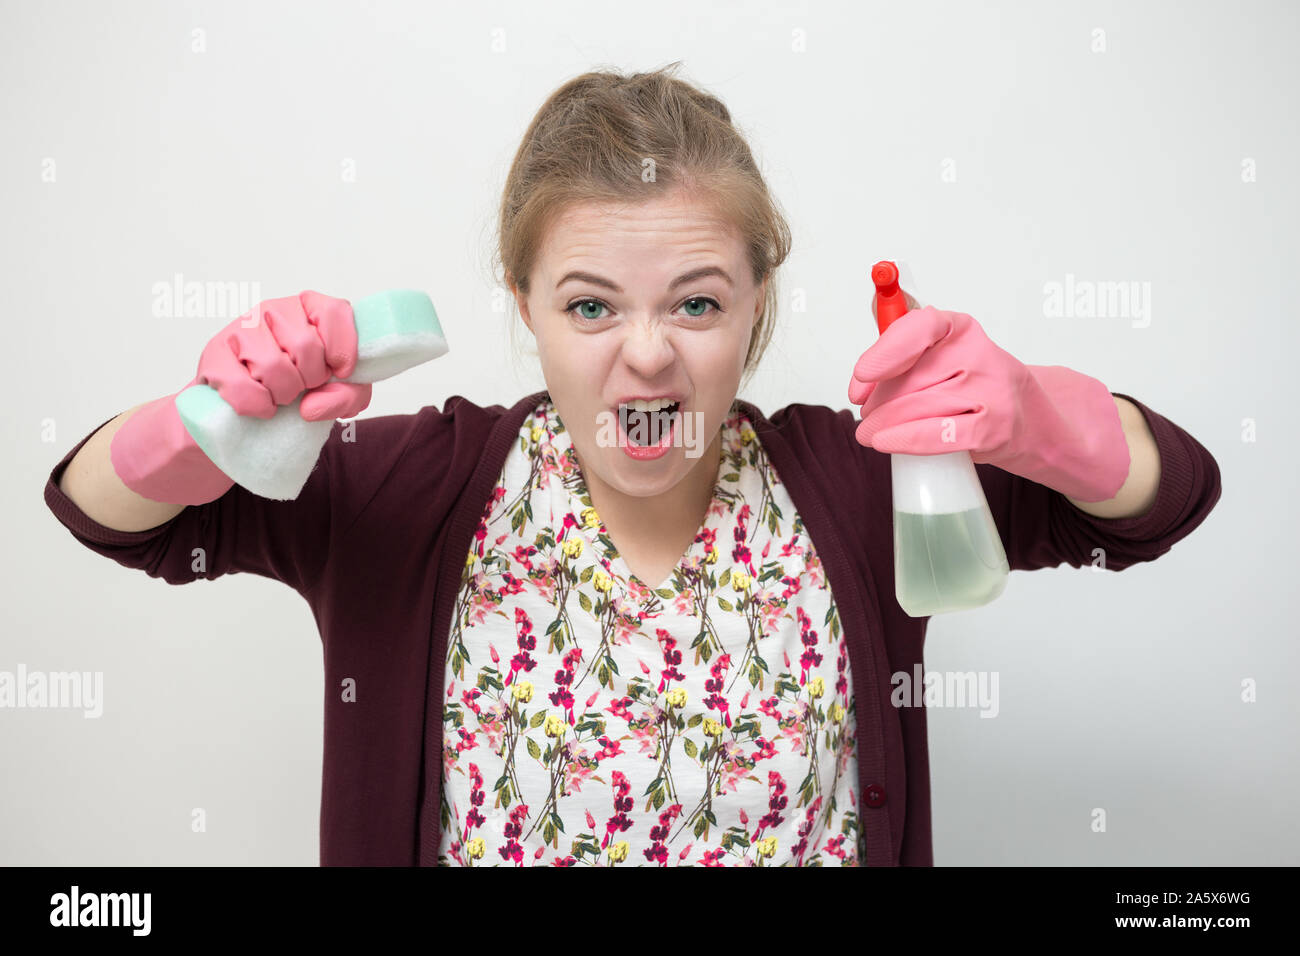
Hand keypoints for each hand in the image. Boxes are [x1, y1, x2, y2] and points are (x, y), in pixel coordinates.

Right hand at [110, 291, 371, 504]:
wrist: (249, 412)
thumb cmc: (300, 391)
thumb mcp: (339, 393)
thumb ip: (347, 395)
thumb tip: (311, 407)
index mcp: (308, 308)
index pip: (334, 312)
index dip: (343, 350)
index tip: (340, 372)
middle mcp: (274, 310)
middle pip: (306, 346)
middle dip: (311, 379)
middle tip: (303, 386)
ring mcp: (241, 327)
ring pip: (273, 366)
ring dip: (283, 394)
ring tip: (280, 394)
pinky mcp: (214, 353)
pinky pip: (241, 385)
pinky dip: (257, 405)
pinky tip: (261, 404)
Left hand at [847, 305, 1030, 461]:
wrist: (1031, 421)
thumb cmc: (977, 388)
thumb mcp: (948, 360)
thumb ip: (906, 361)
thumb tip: (862, 382)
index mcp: (962, 330)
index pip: (922, 327)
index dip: (886, 350)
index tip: (862, 374)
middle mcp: (980, 355)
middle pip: (912, 377)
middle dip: (879, 400)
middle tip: (868, 413)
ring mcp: (990, 392)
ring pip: (919, 407)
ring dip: (884, 423)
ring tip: (870, 431)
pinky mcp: (993, 429)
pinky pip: (939, 434)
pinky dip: (906, 439)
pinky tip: (885, 441)